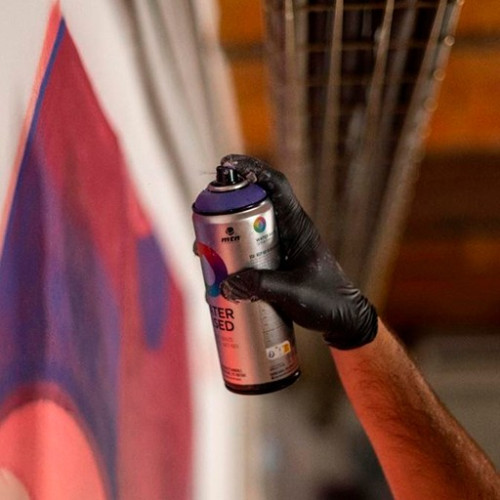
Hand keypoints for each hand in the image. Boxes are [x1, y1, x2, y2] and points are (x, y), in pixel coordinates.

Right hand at [219, 154, 377, 349]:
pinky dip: (232, 255)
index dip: (253, 169)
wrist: (342, 318)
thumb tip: (225, 282)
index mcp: (298, 226)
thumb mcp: (294, 292)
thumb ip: (262, 286)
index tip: (227, 165)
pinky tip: (218, 272)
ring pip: (248, 229)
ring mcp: (281, 246)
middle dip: (226, 207)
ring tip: (203, 250)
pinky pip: (249, 250)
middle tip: (202, 219)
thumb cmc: (327, 301)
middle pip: (253, 206)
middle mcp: (287, 230)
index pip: (277, 186)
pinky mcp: (275, 262)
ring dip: (225, 234)